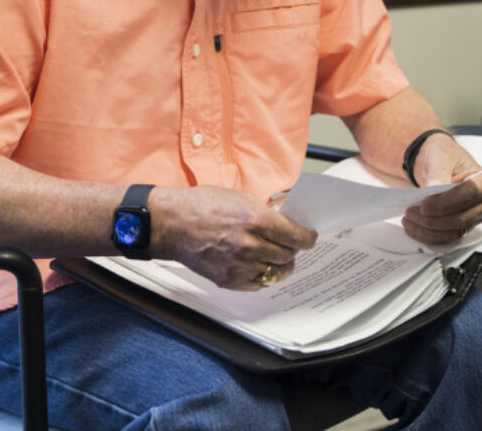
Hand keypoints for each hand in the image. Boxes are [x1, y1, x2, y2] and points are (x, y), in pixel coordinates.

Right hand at [148, 186, 316, 290]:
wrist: (172, 224)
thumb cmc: (205, 205)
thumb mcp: (242, 198)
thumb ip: (266, 214)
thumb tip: (287, 224)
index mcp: (257, 220)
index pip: (297, 237)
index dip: (308, 238)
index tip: (309, 238)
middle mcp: (251, 245)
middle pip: (289, 256)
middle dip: (292, 250)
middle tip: (289, 245)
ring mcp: (240, 265)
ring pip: (276, 272)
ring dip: (278, 264)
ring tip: (274, 256)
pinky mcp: (228, 280)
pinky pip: (258, 284)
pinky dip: (262, 276)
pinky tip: (257, 265)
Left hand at [403, 134, 481, 243]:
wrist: (438, 163)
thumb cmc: (444, 156)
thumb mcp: (441, 156)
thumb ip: (439, 173)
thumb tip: (434, 189)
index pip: (468, 196)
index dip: (445, 204)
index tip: (424, 206)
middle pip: (460, 219)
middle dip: (433, 219)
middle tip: (411, 212)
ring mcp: (474, 217)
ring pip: (452, 232)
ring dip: (427, 229)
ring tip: (408, 219)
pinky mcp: (462, 227)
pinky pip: (446, 237)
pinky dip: (427, 235)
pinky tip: (412, 227)